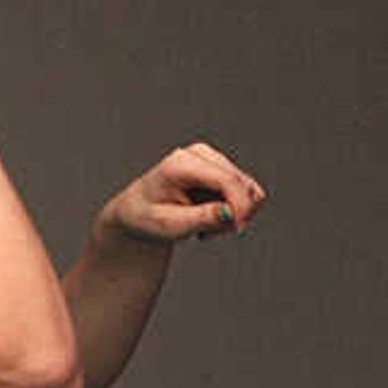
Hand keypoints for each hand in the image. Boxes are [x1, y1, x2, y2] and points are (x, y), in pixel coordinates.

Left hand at [94, 141, 265, 248]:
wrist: (139, 213)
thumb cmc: (148, 218)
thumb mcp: (170, 225)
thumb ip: (202, 218)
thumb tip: (230, 213)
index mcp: (181, 164)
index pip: (227, 180)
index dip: (240, 206)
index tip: (236, 228)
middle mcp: (199, 154)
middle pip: (241, 184)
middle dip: (235, 213)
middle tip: (210, 232)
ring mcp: (212, 159)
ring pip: (248, 188)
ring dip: (235, 213)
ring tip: (207, 225)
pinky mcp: (222, 168)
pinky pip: (247, 190)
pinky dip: (236, 209)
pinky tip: (213, 216)